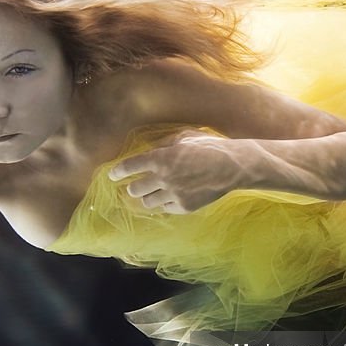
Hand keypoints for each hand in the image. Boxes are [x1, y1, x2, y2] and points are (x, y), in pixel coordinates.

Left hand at [108, 130, 249, 213]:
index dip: (118, 172)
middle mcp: (163, 179)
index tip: (113, 175)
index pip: (129, 167)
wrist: (233, 167)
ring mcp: (173, 195)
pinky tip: (171, 197)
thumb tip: (150, 150)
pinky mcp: (184, 207)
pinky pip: (166, 208)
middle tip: (135, 186)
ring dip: (147, 197)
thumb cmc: (209, 147)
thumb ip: (164, 144)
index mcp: (160, 158)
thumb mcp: (184, 137)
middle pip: (135, 189)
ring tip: (151, 194)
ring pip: (148, 202)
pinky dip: (165, 203)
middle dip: (133, 187)